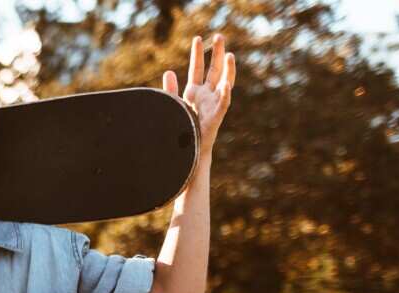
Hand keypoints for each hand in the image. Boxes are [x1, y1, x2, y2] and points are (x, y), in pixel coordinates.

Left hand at [163, 34, 235, 149]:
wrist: (187, 151)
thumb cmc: (181, 128)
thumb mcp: (175, 105)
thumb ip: (171, 90)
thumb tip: (169, 71)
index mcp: (196, 92)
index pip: (198, 68)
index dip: (198, 54)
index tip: (197, 38)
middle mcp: (207, 95)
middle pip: (214, 70)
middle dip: (217, 54)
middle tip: (219, 36)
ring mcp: (213, 105)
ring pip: (224, 83)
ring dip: (228, 69)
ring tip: (230, 55)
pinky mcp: (216, 118)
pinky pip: (222, 104)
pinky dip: (224, 95)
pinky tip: (226, 84)